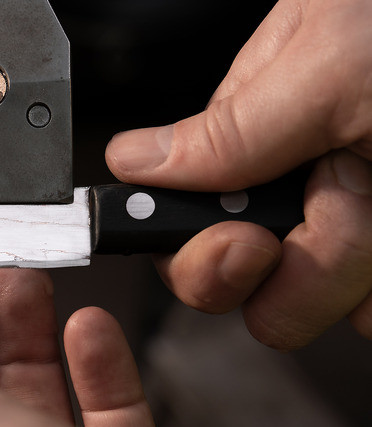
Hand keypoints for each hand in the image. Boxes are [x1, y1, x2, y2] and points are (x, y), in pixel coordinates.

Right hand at [106, 0, 371, 349]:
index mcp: (250, 137)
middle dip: (295, 266)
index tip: (250, 242)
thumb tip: (133, 161)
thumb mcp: (329, 61)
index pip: (180, 228)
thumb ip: (230, 125)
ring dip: (363, 272)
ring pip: (322, 308)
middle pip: (245, 285)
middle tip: (340, 211)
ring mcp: (352, 226)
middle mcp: (293, 187)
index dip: (203, 252)